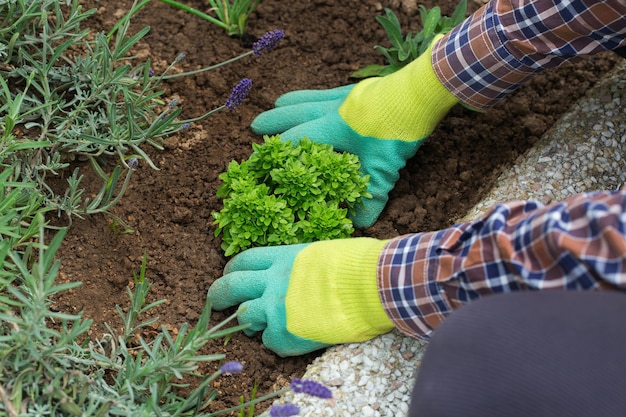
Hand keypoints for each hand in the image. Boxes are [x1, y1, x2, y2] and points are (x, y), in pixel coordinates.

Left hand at [207, 238, 393, 356]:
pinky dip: (278, 342)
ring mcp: (275, 308)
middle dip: (218, 296)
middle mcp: (271, 281)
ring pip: (245, 318)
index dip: (232, 269)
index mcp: (281, 258)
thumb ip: (300, 265)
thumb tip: (300, 273)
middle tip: (216, 302)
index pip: (243, 261)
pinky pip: (269, 342)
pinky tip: (294, 338)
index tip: (229, 275)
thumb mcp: (321, 253)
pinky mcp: (285, 334)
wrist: (374, 286)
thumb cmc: (358, 265)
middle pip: (230, 288)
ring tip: (268, 323)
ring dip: (254, 322)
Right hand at [251, 38, 457, 227]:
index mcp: (331, 129)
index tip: (262, 161)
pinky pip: (327, 91)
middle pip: (295, 115)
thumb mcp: (382, 170)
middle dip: (274, 122)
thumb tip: (360, 225)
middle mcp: (332, 110)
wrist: (417, 94)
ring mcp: (344, 96)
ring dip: (291, 104)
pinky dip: (315, 94)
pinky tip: (317, 96)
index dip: (278, 153)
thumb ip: (369, 198)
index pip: (296, 141)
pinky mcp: (359, 88)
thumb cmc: (396, 131)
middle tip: (254, 126)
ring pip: (309, 99)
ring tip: (276, 103)